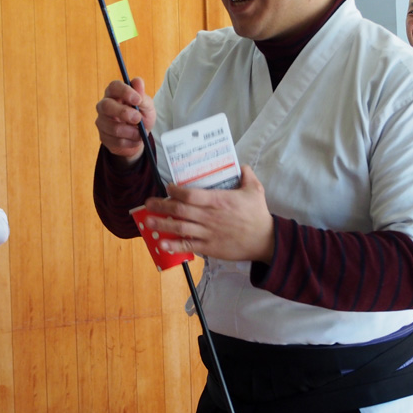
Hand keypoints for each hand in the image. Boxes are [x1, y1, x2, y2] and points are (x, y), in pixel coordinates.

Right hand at [95, 78, 155, 165]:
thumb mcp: (147, 107)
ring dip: (130, 132)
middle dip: (124, 113)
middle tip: (138, 118)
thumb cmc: (141, 117)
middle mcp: (105, 105)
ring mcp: (102, 121)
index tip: (137, 100)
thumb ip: (142, 96)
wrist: (139, 137)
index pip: (114, 86)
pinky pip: (114, 140)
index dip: (125, 92)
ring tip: (140, 133)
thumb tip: (138, 82)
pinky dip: (129, 142)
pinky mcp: (103, 136)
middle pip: (106, 106)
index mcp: (115, 93)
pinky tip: (135, 140)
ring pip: (111, 126)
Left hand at [142, 165, 274, 261]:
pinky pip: (188, 245)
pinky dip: (174, 245)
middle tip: (148, 203)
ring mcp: (208, 233)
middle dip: (161, 205)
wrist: (265, 241)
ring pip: (180, 227)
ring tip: (147, 220)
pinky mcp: (209, 247)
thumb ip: (246, 175)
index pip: (191, 195)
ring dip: (161, 224)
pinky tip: (162, 243)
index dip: (176, 191)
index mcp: (218, 201)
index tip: (168, 187)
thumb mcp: (255, 190)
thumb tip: (240, 165)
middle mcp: (209, 217)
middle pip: (180, 210)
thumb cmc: (258, 215)